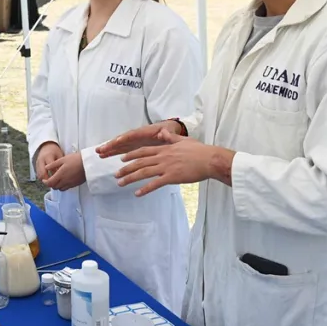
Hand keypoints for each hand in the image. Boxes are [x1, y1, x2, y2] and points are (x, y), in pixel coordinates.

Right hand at [34, 142, 63, 180]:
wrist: (46, 146)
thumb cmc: (54, 151)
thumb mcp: (59, 155)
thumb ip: (60, 164)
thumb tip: (62, 174)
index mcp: (48, 157)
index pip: (51, 169)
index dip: (55, 175)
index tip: (59, 179)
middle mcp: (41, 160)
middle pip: (42, 174)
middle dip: (48, 180)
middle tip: (54, 184)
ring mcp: (37, 163)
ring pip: (39, 175)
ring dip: (45, 180)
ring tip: (52, 183)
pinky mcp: (35, 166)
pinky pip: (38, 174)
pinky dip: (43, 178)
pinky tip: (48, 180)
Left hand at [43, 152, 85, 190]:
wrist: (88, 163)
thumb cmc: (76, 159)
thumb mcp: (63, 159)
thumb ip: (53, 164)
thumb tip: (46, 167)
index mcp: (61, 174)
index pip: (50, 183)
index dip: (45, 182)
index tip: (44, 179)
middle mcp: (65, 181)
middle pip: (54, 187)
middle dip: (50, 184)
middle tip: (49, 179)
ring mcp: (71, 183)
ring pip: (60, 189)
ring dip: (56, 186)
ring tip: (57, 180)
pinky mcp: (75, 184)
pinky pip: (67, 188)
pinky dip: (63, 186)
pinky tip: (64, 180)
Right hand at [96, 120, 182, 158]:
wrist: (170, 130)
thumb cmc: (169, 131)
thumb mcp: (170, 132)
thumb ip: (167, 134)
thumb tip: (163, 133)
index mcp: (145, 132)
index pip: (134, 135)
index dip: (125, 138)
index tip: (117, 141)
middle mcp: (137, 136)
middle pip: (122, 140)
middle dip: (112, 144)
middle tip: (100, 149)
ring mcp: (134, 141)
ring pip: (119, 145)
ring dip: (109, 149)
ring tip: (99, 153)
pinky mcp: (133, 146)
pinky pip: (121, 149)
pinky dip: (113, 152)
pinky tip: (104, 155)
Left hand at [116, 129, 234, 196]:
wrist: (210, 159)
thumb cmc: (200, 150)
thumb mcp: (184, 140)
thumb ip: (170, 137)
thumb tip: (162, 132)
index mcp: (164, 148)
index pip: (143, 151)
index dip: (131, 155)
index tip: (122, 159)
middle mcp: (162, 157)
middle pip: (139, 162)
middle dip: (126, 168)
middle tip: (116, 174)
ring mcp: (166, 167)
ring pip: (143, 172)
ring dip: (130, 178)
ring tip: (120, 183)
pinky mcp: (172, 177)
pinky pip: (155, 184)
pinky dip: (145, 189)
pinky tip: (137, 194)